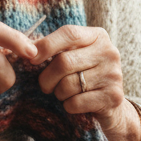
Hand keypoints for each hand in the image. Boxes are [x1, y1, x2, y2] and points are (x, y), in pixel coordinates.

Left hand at [30, 25, 140, 140]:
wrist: (111, 106)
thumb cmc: (84, 76)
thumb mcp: (74, 56)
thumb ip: (54, 48)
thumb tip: (26, 48)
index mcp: (98, 36)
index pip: (69, 34)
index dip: (46, 46)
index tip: (31, 59)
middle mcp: (109, 52)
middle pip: (64, 62)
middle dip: (47, 78)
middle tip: (45, 86)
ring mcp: (113, 74)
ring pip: (68, 85)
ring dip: (59, 93)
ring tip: (64, 94)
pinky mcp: (113, 97)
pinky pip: (76, 103)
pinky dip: (68, 106)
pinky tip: (74, 104)